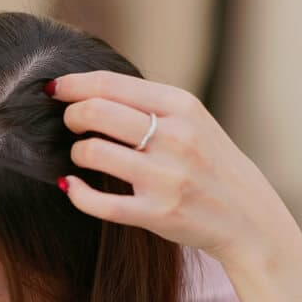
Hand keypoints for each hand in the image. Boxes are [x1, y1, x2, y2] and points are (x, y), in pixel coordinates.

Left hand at [52, 70, 295, 268]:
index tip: (53, 90)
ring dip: (76, 153)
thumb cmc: (209, 163)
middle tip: (69, 124)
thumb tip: (87, 87)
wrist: (248, 216)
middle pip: (95, 112)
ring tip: (82, 156)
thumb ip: (148, 103)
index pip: (110, 84)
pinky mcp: (157, 214)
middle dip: (71, 116)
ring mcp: (166, 177)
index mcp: (182, 106)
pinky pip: (99, 202)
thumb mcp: (192, 120)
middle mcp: (175, 138)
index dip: (72, 85)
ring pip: (92, 152)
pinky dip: (77, 192)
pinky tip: (71, 186)